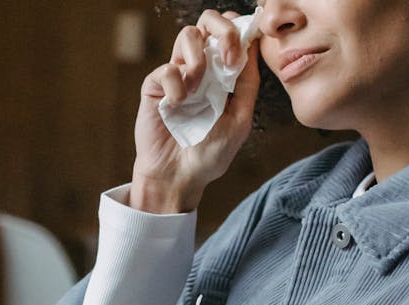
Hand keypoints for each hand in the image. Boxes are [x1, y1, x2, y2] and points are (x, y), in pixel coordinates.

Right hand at [131, 10, 259, 213]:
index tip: (244, 50)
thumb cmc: (209, 155)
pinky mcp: (156, 85)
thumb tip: (253, 48)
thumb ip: (247, 85)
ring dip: (198, 58)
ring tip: (198, 90)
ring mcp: (178, 75)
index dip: (238, 31)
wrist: (179, 178)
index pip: (230, 34)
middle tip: (227, 58)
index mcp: (222, 75)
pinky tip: (177, 107)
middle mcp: (200, 69)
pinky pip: (168, 69)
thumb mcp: (239, 121)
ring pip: (188, 35)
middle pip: (208, 21)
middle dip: (222, 30)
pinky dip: (176, 86)